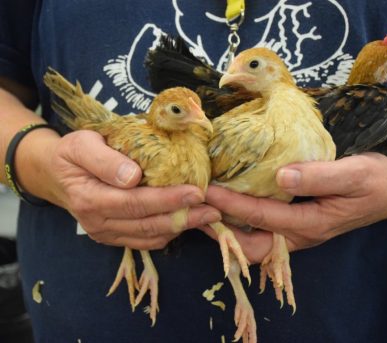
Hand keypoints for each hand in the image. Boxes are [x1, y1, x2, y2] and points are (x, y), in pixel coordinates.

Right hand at [40, 130, 221, 249]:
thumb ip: (104, 160)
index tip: (196, 192)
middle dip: (183, 217)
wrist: (57, 174)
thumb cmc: (72, 154)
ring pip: (149, 236)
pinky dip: (167, 234)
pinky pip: (144, 242)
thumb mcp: (81, 145)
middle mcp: (98, 223)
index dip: (167, 200)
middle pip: (146, 224)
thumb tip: (132, 177)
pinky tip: (186, 223)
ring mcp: (106, 234)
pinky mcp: (113, 238)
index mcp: (90, 199)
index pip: (135, 203)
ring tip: (208, 217)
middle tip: (213, 210)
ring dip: (180, 228)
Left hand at [206, 153, 386, 253]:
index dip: (231, 204)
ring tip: (205, 210)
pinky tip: (230, 203)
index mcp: (310, 224)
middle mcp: (299, 234)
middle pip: (252, 247)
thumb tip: (280, 176)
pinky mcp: (296, 222)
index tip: (207, 190)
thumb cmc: (375, 180)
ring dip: (229, 228)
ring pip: (255, 241)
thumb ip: (319, 177)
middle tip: (197, 213)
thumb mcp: (353, 175)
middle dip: (222, 233)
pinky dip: (242, 220)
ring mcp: (296, 231)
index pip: (261, 217)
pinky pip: (263, 229)